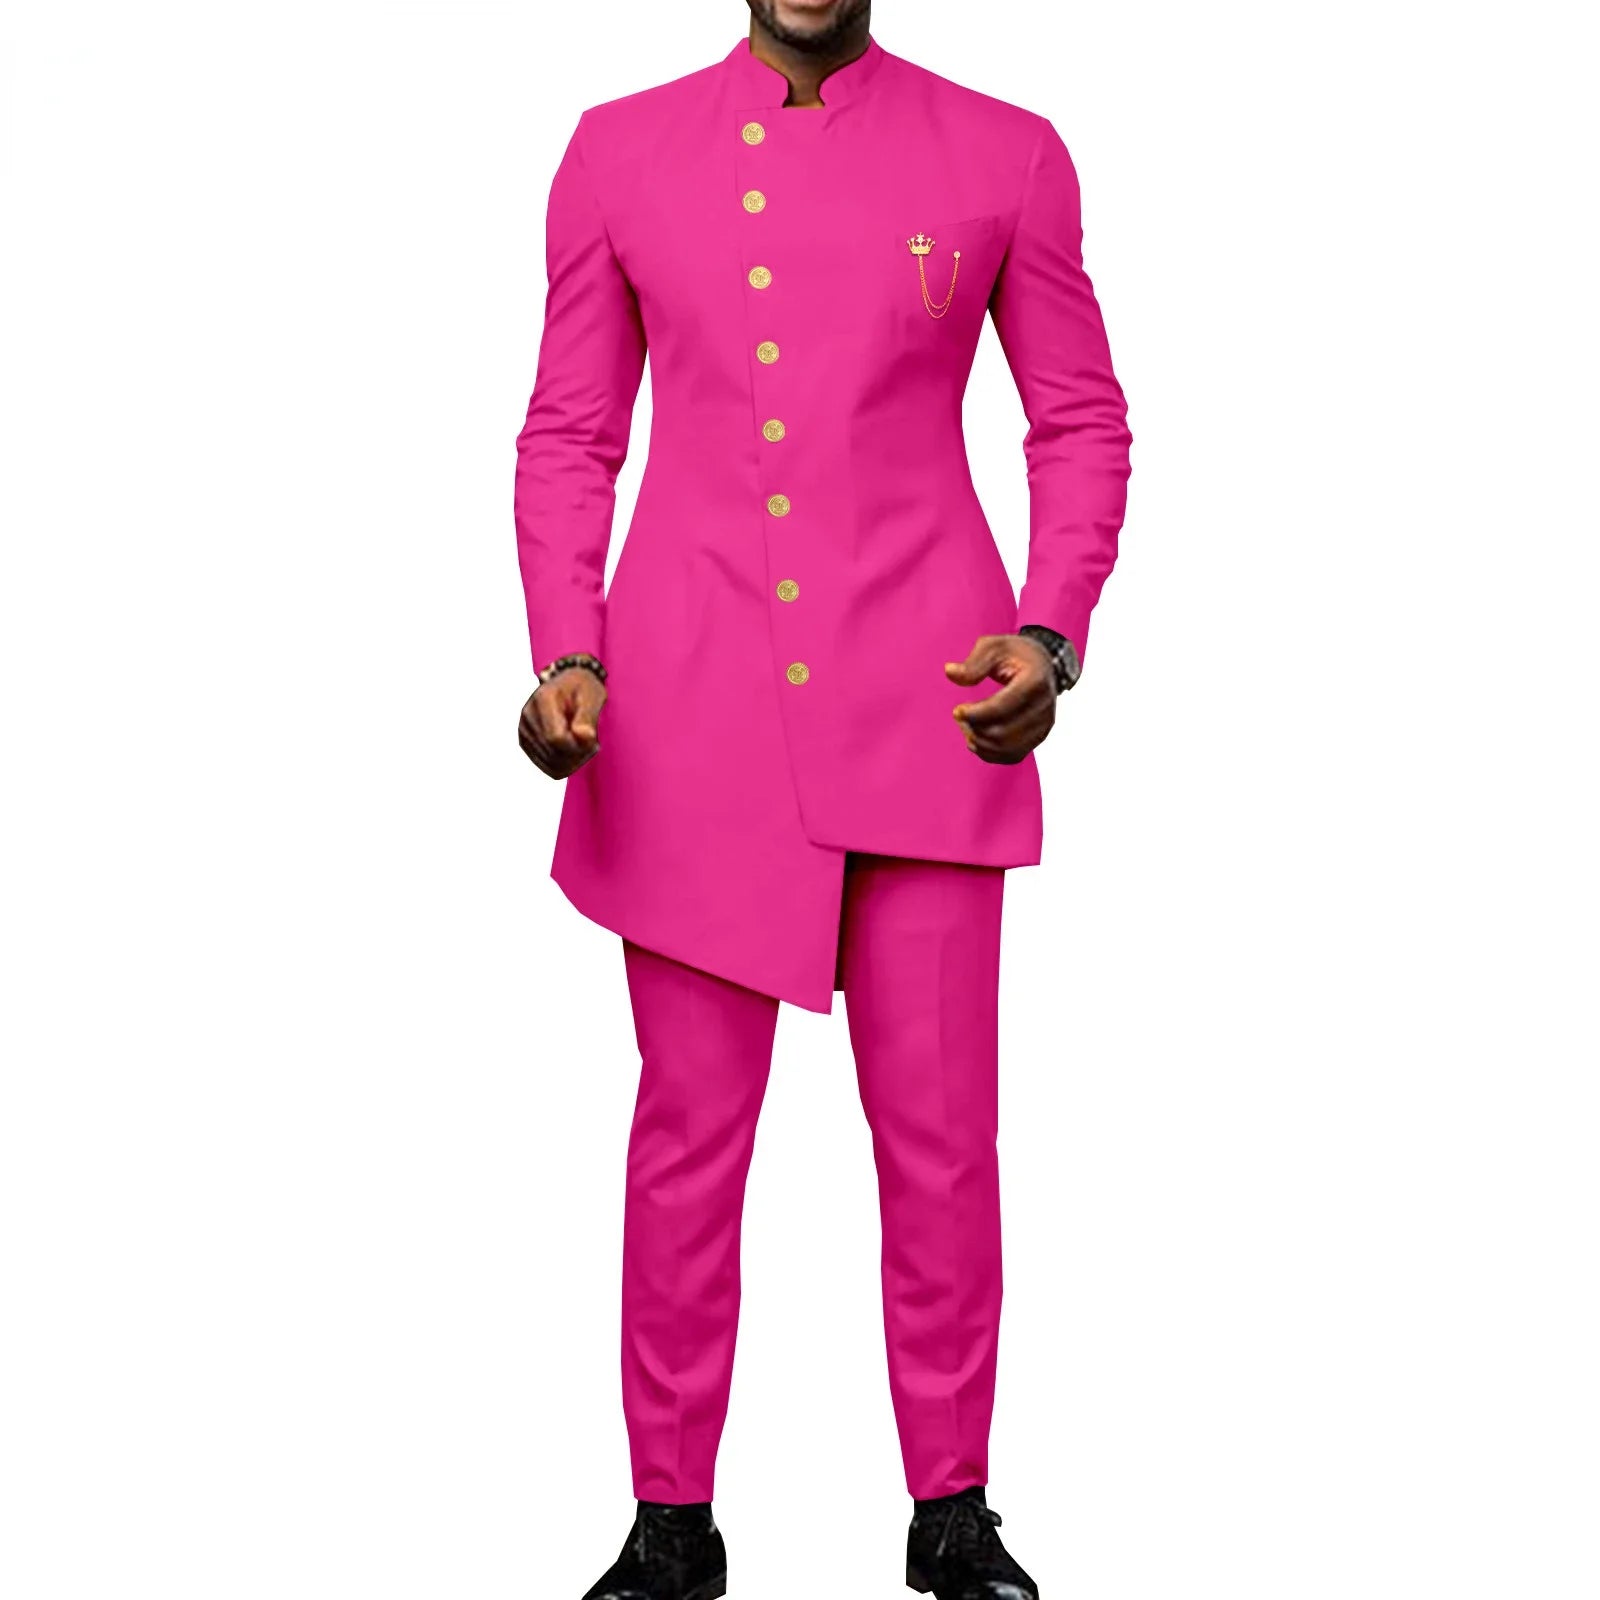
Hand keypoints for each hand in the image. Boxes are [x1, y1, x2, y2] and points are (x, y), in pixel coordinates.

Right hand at [518, 667, 605, 777]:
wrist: (568, 684)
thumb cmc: (583, 688)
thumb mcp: (592, 695)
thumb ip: (588, 717)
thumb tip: (584, 737)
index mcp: (543, 698)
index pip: (556, 738)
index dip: (578, 746)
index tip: (593, 738)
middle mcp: (528, 715)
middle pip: (554, 754)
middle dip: (579, 754)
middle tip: (593, 742)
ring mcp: (524, 730)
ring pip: (552, 765)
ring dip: (575, 761)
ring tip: (585, 745)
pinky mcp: (527, 743)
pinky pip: (550, 768)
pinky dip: (567, 765)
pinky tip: (576, 751)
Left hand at [944, 634, 1057, 762]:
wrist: (1044, 665)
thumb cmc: (1016, 654)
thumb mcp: (994, 647)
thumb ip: (973, 662)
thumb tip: (950, 672)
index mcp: (1035, 682)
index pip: (1002, 707)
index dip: (976, 714)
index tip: (957, 711)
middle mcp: (1044, 707)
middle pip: (1003, 732)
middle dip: (975, 728)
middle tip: (960, 716)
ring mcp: (1043, 725)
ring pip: (1007, 748)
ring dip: (980, 742)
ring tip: (966, 726)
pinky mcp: (1038, 738)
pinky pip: (1012, 756)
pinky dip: (990, 753)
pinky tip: (977, 738)